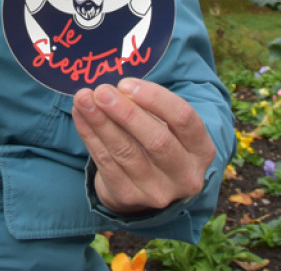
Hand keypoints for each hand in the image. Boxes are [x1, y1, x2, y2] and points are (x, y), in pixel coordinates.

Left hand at [72, 77, 215, 213]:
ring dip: (101, 122)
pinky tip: (80, 115)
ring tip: (83, 98)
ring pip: (126, 152)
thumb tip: (117, 90)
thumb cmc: (158, 141)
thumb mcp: (165, 124)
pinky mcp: (129, 197)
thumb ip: (147, 107)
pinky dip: (89, 135)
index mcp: (201, 150)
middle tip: (102, 91)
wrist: (147, 186)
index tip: (127, 84)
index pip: (184, 119)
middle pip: (156, 140)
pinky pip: (105, 162)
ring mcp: (158, 191)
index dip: (155, 98)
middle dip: (126, 113)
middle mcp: (185, 175)